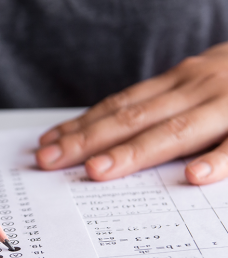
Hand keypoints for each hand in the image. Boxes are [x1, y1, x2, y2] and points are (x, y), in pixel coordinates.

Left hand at [37, 42, 227, 184]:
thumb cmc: (226, 79)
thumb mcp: (186, 85)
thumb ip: (152, 105)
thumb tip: (105, 129)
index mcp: (173, 85)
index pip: (116, 107)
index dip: (80, 125)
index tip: (48, 143)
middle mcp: (191, 90)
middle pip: (132, 119)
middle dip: (87, 141)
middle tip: (50, 160)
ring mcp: (225, 106)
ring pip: (174, 131)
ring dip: (134, 152)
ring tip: (97, 171)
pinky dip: (218, 161)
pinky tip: (193, 178)